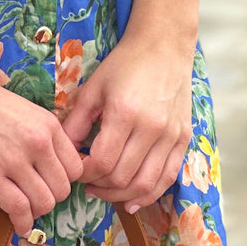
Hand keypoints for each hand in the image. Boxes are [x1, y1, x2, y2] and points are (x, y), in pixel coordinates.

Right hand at [0, 65, 84, 237]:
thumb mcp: (25, 112)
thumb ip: (41, 137)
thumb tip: (48, 169)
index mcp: (48, 125)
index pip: (74, 168)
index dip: (62, 180)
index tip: (49, 183)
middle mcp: (38, 143)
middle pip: (62, 189)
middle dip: (50, 198)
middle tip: (34, 196)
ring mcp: (15, 161)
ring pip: (44, 203)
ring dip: (35, 211)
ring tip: (24, 208)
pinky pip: (19, 209)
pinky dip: (22, 222)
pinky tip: (18, 223)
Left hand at [58, 24, 193, 212]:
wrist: (164, 47)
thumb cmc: (125, 64)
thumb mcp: (94, 87)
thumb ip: (76, 121)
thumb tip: (62, 151)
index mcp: (125, 113)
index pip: (101, 161)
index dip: (84, 172)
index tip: (75, 170)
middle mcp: (152, 128)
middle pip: (122, 177)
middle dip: (100, 186)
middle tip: (86, 183)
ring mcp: (171, 136)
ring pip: (146, 185)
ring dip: (121, 195)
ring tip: (105, 190)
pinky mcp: (184, 139)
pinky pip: (167, 178)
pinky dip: (149, 195)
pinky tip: (132, 199)